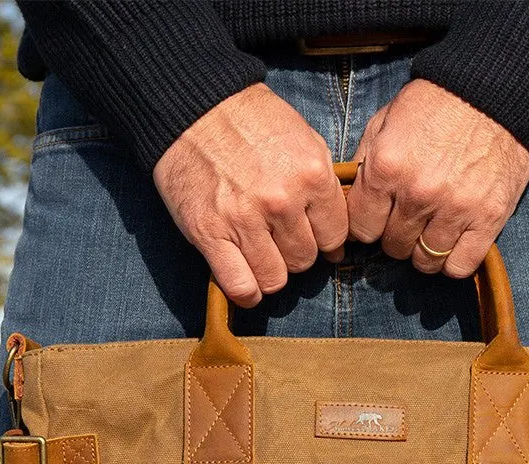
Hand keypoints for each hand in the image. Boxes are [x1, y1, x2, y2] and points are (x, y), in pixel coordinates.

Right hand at [153, 83, 347, 306]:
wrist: (193, 106)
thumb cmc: (251, 122)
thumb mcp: (303, 139)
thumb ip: (323, 187)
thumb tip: (335, 241)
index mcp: (311, 175)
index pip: (334, 236)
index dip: (324, 239)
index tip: (311, 234)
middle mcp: (281, 201)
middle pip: (304, 261)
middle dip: (295, 253)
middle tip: (279, 237)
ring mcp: (245, 220)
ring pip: (275, 279)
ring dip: (270, 272)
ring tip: (261, 252)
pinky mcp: (210, 234)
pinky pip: (241, 287)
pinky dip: (247, 292)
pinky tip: (247, 281)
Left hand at [347, 79, 528, 276]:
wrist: (494, 91)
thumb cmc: (436, 105)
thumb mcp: (386, 121)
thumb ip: (365, 163)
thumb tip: (351, 201)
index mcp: (386, 167)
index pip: (361, 229)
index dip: (368, 225)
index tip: (378, 218)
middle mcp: (418, 193)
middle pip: (392, 247)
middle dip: (396, 236)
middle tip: (409, 219)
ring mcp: (455, 209)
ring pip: (424, 262)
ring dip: (424, 251)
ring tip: (431, 231)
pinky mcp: (488, 219)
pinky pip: (459, 266)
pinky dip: (452, 261)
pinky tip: (452, 243)